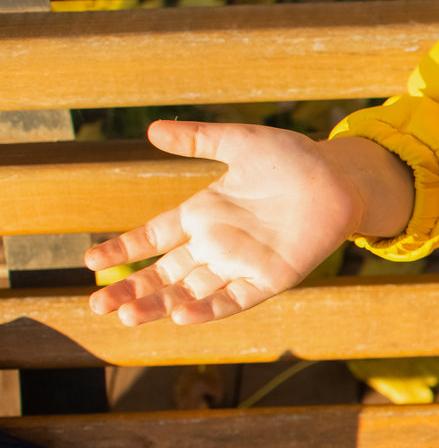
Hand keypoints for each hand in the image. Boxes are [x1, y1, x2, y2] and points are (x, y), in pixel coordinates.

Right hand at [85, 120, 408, 326]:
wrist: (339, 177)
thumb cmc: (292, 158)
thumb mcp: (238, 143)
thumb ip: (198, 139)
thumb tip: (153, 130)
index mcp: (204, 213)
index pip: (153, 237)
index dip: (123, 249)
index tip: (90, 261)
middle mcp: (218, 243)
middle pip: (166, 273)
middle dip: (132, 289)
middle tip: (98, 305)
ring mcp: (243, 263)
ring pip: (192, 290)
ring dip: (161, 304)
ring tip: (127, 316)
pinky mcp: (270, 277)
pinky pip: (235, 298)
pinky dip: (209, 308)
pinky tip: (180, 316)